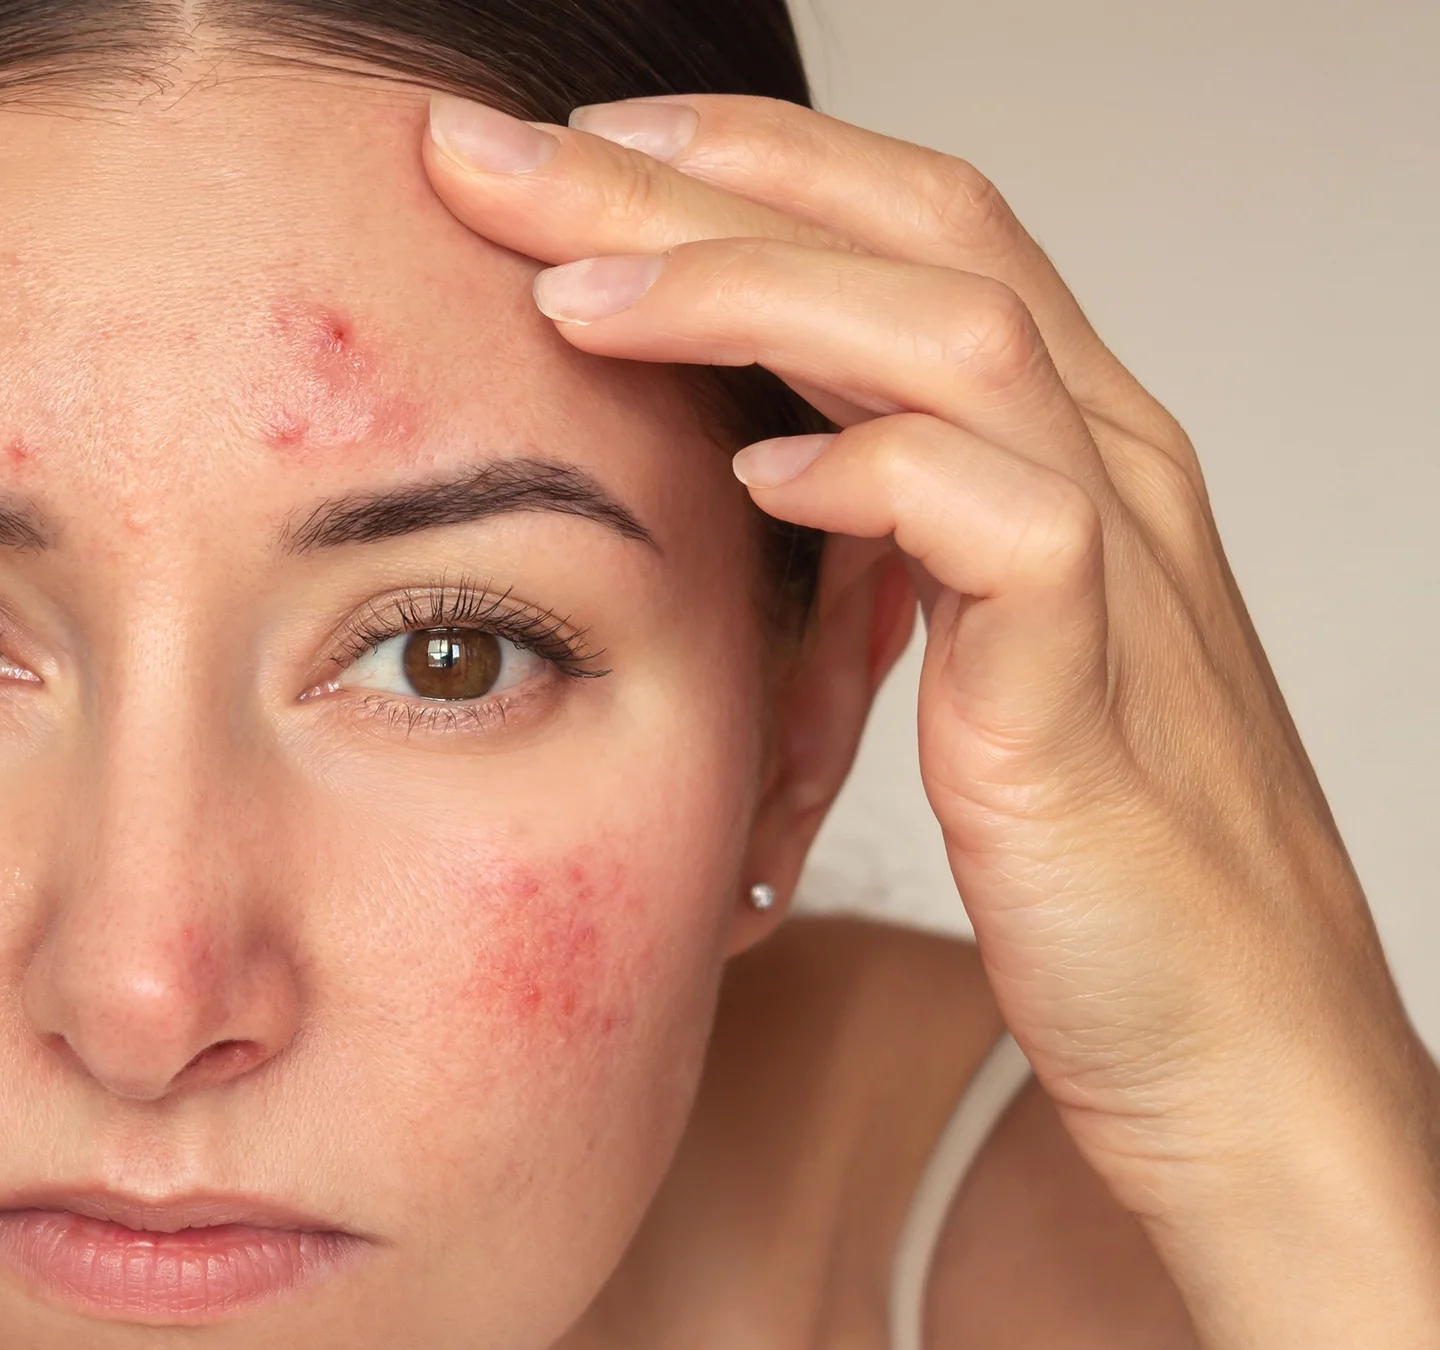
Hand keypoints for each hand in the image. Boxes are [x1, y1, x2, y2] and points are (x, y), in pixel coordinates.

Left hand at [419, 92, 1439, 1345]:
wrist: (1231, 1046)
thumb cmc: (1085, 857)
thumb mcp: (959, 651)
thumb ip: (877, 535)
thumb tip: (733, 456)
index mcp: (1055, 439)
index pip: (904, 219)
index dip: (737, 160)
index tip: (560, 144)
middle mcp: (1103, 461)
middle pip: (908, 233)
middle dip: (691, 177)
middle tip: (498, 153)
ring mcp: (1115, 566)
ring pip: (954, 337)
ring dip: (753, 291)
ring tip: (576, 290)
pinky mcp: (1093, 697)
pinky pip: (1004, 531)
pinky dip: (879, 477)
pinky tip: (756, 475)